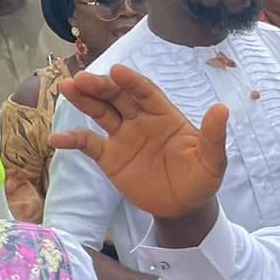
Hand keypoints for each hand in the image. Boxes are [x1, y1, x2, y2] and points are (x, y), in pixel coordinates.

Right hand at [52, 65, 229, 222]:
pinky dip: (73, 141)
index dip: (132, 82)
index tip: (117, 72)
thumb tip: (222, 109)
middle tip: (82, 79)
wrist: (185, 207)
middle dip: (101, 87)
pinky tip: (56, 139)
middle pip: (118, 97)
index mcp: (164, 114)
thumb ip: (213, 136)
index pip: (145, 92)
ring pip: (100, 112)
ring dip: (84, 101)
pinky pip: (89, 144)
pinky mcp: (110, 157)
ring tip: (67, 88)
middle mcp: (140, 120)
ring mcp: (123, 137)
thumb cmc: (201, 178)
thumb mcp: (213, 160)